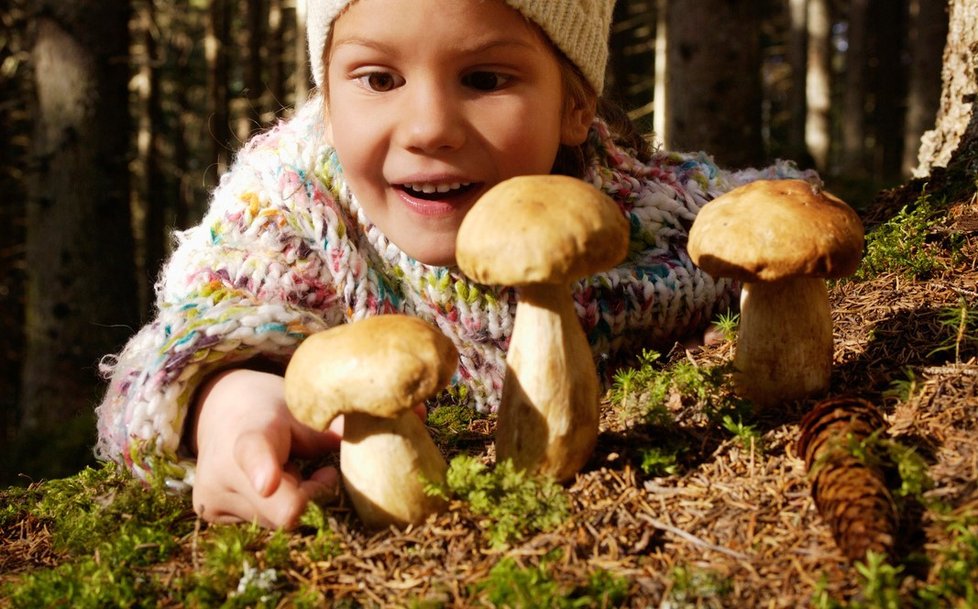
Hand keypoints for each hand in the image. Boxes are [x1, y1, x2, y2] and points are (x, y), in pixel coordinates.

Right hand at [190, 368, 340, 528]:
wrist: (220, 411)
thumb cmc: (273, 409)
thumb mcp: (305, 412)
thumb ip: (334, 433)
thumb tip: (379, 437)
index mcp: (251, 434)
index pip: (255, 453)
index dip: (264, 469)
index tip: (268, 481)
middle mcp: (222, 470)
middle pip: (285, 509)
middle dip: (311, 495)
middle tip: (319, 469)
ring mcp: (211, 497)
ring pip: (275, 522)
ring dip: (294, 502)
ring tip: (289, 471)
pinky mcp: (209, 514)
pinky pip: (260, 524)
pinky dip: (275, 507)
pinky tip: (272, 484)